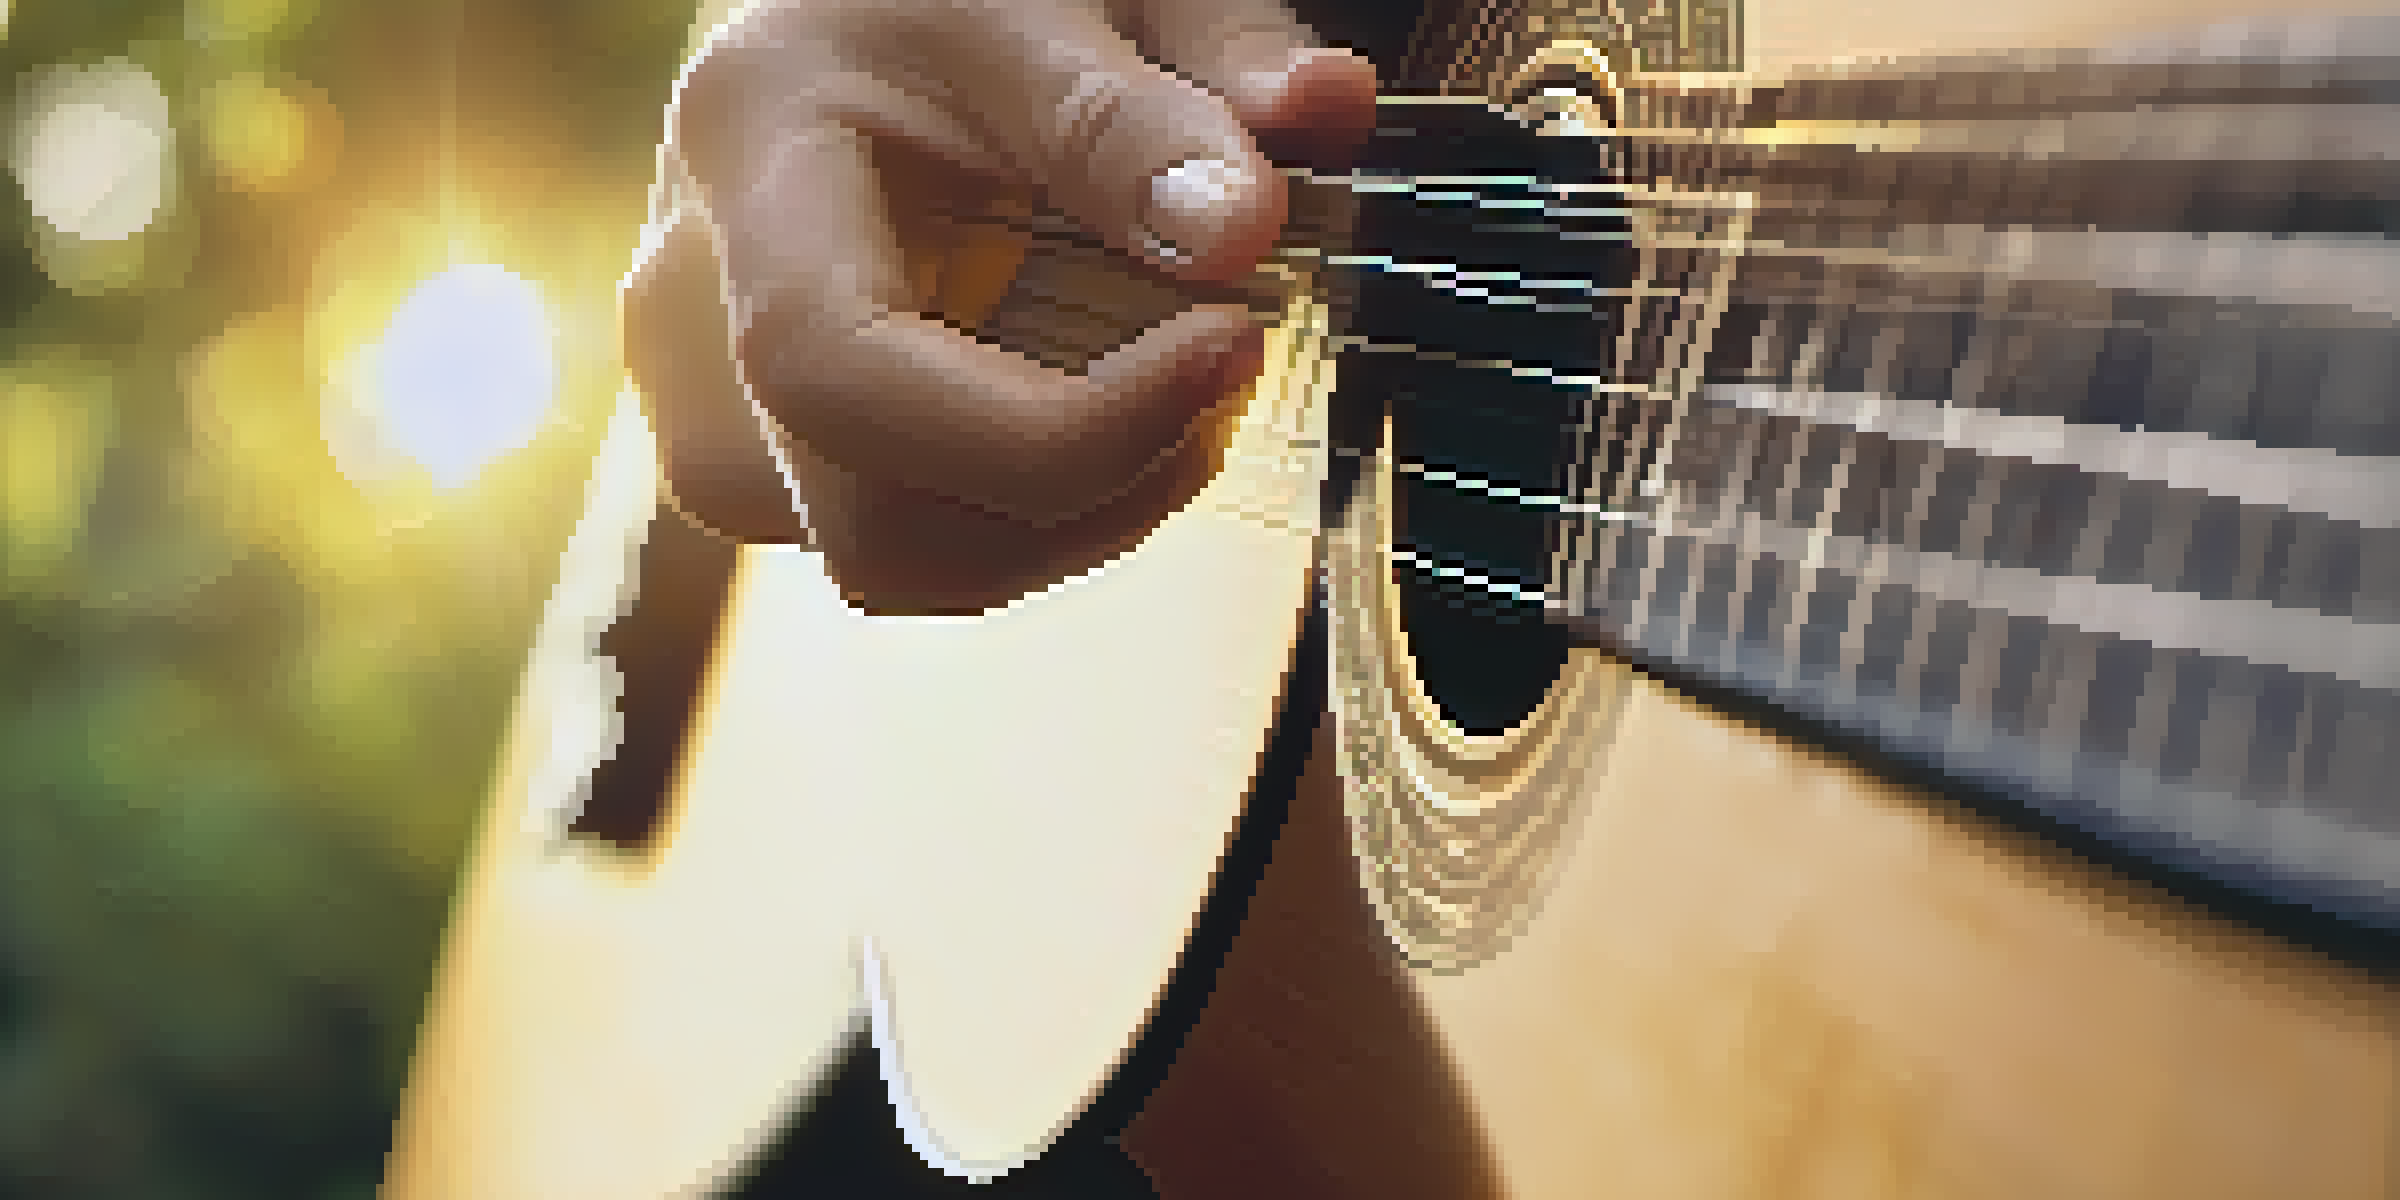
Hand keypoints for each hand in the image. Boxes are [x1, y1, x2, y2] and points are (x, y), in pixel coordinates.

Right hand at [621, 0, 1377, 611]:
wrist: (863, 26)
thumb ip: (1151, 105)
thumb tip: (1237, 229)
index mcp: (746, 156)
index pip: (837, 369)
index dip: (1050, 424)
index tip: (1228, 344)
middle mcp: (688, 314)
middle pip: (874, 520)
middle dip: (1094, 482)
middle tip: (1230, 359)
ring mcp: (715, 412)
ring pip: (906, 563)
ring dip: (1087, 511)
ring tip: (1185, 379)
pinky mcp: (770, 470)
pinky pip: (916, 546)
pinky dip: (1046, 509)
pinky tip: (1112, 402)